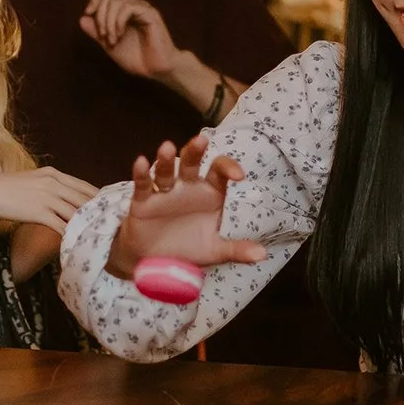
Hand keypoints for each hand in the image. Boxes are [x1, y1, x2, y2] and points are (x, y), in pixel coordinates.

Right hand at [0, 167, 98, 235]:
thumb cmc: (5, 187)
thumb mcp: (31, 179)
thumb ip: (48, 184)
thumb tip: (61, 193)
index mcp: (53, 173)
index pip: (83, 185)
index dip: (97, 197)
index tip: (106, 207)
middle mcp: (53, 183)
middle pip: (84, 198)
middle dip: (98, 212)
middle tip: (109, 223)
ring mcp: (47, 198)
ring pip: (76, 212)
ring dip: (87, 225)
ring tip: (98, 235)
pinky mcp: (39, 213)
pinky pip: (62, 225)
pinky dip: (71, 235)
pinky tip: (77, 242)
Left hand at [82, 0, 181, 81]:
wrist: (156, 70)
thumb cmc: (137, 58)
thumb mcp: (110, 45)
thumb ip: (97, 32)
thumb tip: (82, 18)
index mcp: (126, 11)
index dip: (95, 0)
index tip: (88, 14)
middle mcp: (135, 6)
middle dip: (99, 14)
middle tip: (102, 35)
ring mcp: (143, 9)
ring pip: (116, 1)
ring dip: (107, 22)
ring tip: (111, 40)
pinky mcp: (150, 15)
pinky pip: (127, 8)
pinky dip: (117, 22)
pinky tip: (119, 36)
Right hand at [106, 133, 269, 279]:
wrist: (156, 263)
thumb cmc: (188, 249)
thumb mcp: (215, 250)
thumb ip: (236, 249)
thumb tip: (262, 254)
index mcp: (209, 193)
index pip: (219, 172)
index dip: (228, 168)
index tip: (238, 175)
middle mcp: (187, 187)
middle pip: (191, 163)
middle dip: (195, 151)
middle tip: (200, 141)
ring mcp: (165, 192)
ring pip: (166, 170)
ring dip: (166, 159)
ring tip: (167, 148)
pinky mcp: (143, 201)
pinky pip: (143, 184)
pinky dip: (141, 173)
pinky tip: (141, 162)